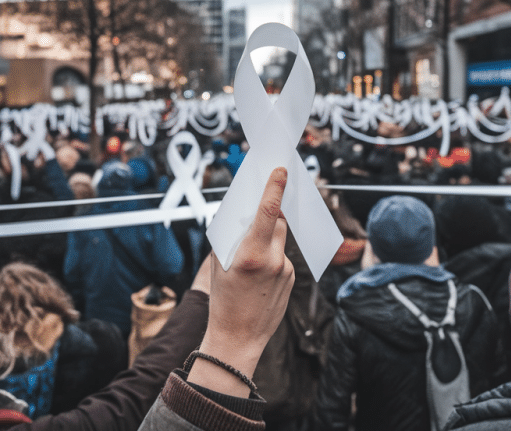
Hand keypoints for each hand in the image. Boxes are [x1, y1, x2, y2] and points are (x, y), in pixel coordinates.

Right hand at [188, 167, 293, 396]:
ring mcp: (286, 270)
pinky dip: (272, 258)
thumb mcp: (218, 265)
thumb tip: (241, 217)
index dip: (275, 188)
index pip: (268, 212)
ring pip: (280, 241)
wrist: (238, 338)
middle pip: (277, 222)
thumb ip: (230, 238)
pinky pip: (283, 258)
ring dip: (269, 239)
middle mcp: (274, 260)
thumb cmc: (223, 301)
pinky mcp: (292, 279)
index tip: (280, 171)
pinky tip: (259, 276)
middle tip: (258, 213)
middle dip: (269, 215)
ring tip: (251, 259)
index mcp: (252, 254)